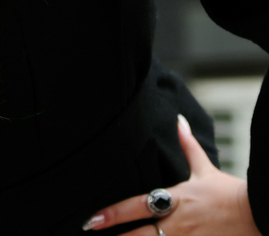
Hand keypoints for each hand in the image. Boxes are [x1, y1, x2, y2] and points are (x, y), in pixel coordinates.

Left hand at [82, 114, 260, 234]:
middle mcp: (177, 224)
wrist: (258, 216)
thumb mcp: (205, 169)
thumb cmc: (229, 194)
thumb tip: (179, 120)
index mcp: (175, 200)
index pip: (136, 206)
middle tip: (91, 235)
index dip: (112, 214)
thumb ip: (187, 146)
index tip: (91, 219)